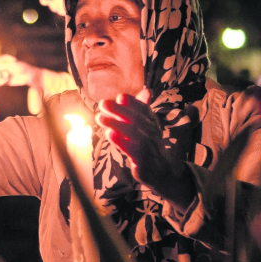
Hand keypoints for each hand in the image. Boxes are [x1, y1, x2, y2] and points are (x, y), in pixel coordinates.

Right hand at [0, 55, 39, 88]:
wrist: (28, 75)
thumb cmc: (22, 68)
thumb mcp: (12, 66)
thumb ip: (2, 66)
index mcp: (2, 59)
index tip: (5, 69)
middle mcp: (0, 66)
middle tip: (4, 74)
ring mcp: (1, 73)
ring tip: (7, 77)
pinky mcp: (3, 80)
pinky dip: (1, 82)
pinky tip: (7, 80)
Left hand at [95, 94, 194, 208]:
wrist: (161, 171)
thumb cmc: (149, 145)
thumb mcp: (148, 126)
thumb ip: (143, 109)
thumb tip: (147, 90)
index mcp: (152, 122)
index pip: (144, 109)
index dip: (132, 102)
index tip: (120, 96)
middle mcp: (152, 132)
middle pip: (136, 118)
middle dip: (119, 110)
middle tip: (103, 103)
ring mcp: (148, 146)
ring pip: (132, 132)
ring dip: (115, 123)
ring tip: (100, 117)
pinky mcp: (142, 160)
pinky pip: (130, 149)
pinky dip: (120, 141)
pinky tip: (109, 134)